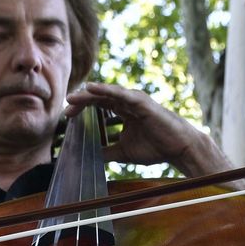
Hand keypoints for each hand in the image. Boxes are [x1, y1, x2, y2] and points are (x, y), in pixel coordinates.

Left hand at [63, 82, 233, 178]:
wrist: (178, 149)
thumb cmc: (155, 148)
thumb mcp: (123, 151)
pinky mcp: (142, 102)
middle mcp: (127, 103)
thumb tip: (87, 157)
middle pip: (99, 97)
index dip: (82, 108)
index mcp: (123, 111)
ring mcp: (135, 100)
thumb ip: (106, 151)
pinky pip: (121, 94)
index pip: (98, 105)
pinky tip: (92, 88)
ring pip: (108, 93)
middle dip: (81, 101)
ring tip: (73, 97)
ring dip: (89, 94)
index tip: (67, 116)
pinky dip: (106, 90)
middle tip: (66, 108)